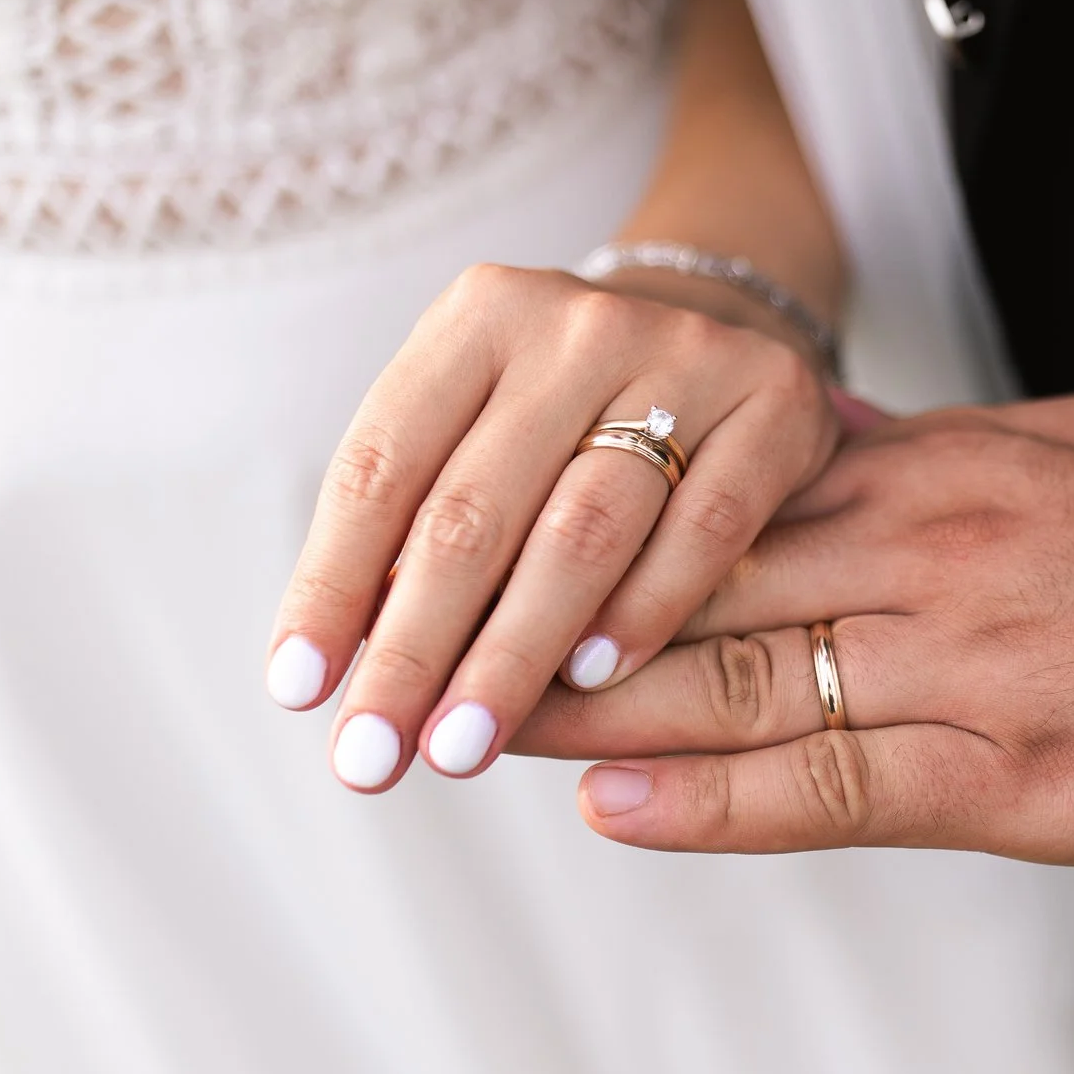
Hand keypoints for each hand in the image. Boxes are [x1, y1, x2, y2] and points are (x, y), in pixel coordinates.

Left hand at [265, 263, 836, 791]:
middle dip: (413, 649)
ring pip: (582, 528)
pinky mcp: (774, 403)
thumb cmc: (571, 420)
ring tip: (462, 746)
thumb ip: (423, 527)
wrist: (725, 336)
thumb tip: (349, 676)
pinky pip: (703, 527)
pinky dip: (644, 611)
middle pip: (474, 509)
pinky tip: (593, 681)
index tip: (298, 693)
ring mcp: (684, 354)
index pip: (382, 465)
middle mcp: (577, 321)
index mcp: (479, 315)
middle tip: (372, 757)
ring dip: (512, 653)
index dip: (331, 583)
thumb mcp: (483, 434)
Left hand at [510, 395, 1073, 865]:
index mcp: (945, 470)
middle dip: (561, 624)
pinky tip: (627, 812)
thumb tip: (826, 432)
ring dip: (601, 714)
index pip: (733, 498)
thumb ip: (934, 445)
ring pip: (750, 685)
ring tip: (481, 731)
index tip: (510, 547)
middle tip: (441, 646)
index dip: (605, 533)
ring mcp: (974, 671)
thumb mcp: (1071, 436)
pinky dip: (723, 802)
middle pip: (707, 589)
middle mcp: (937, 557)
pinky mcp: (1021, 779)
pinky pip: (844, 788)